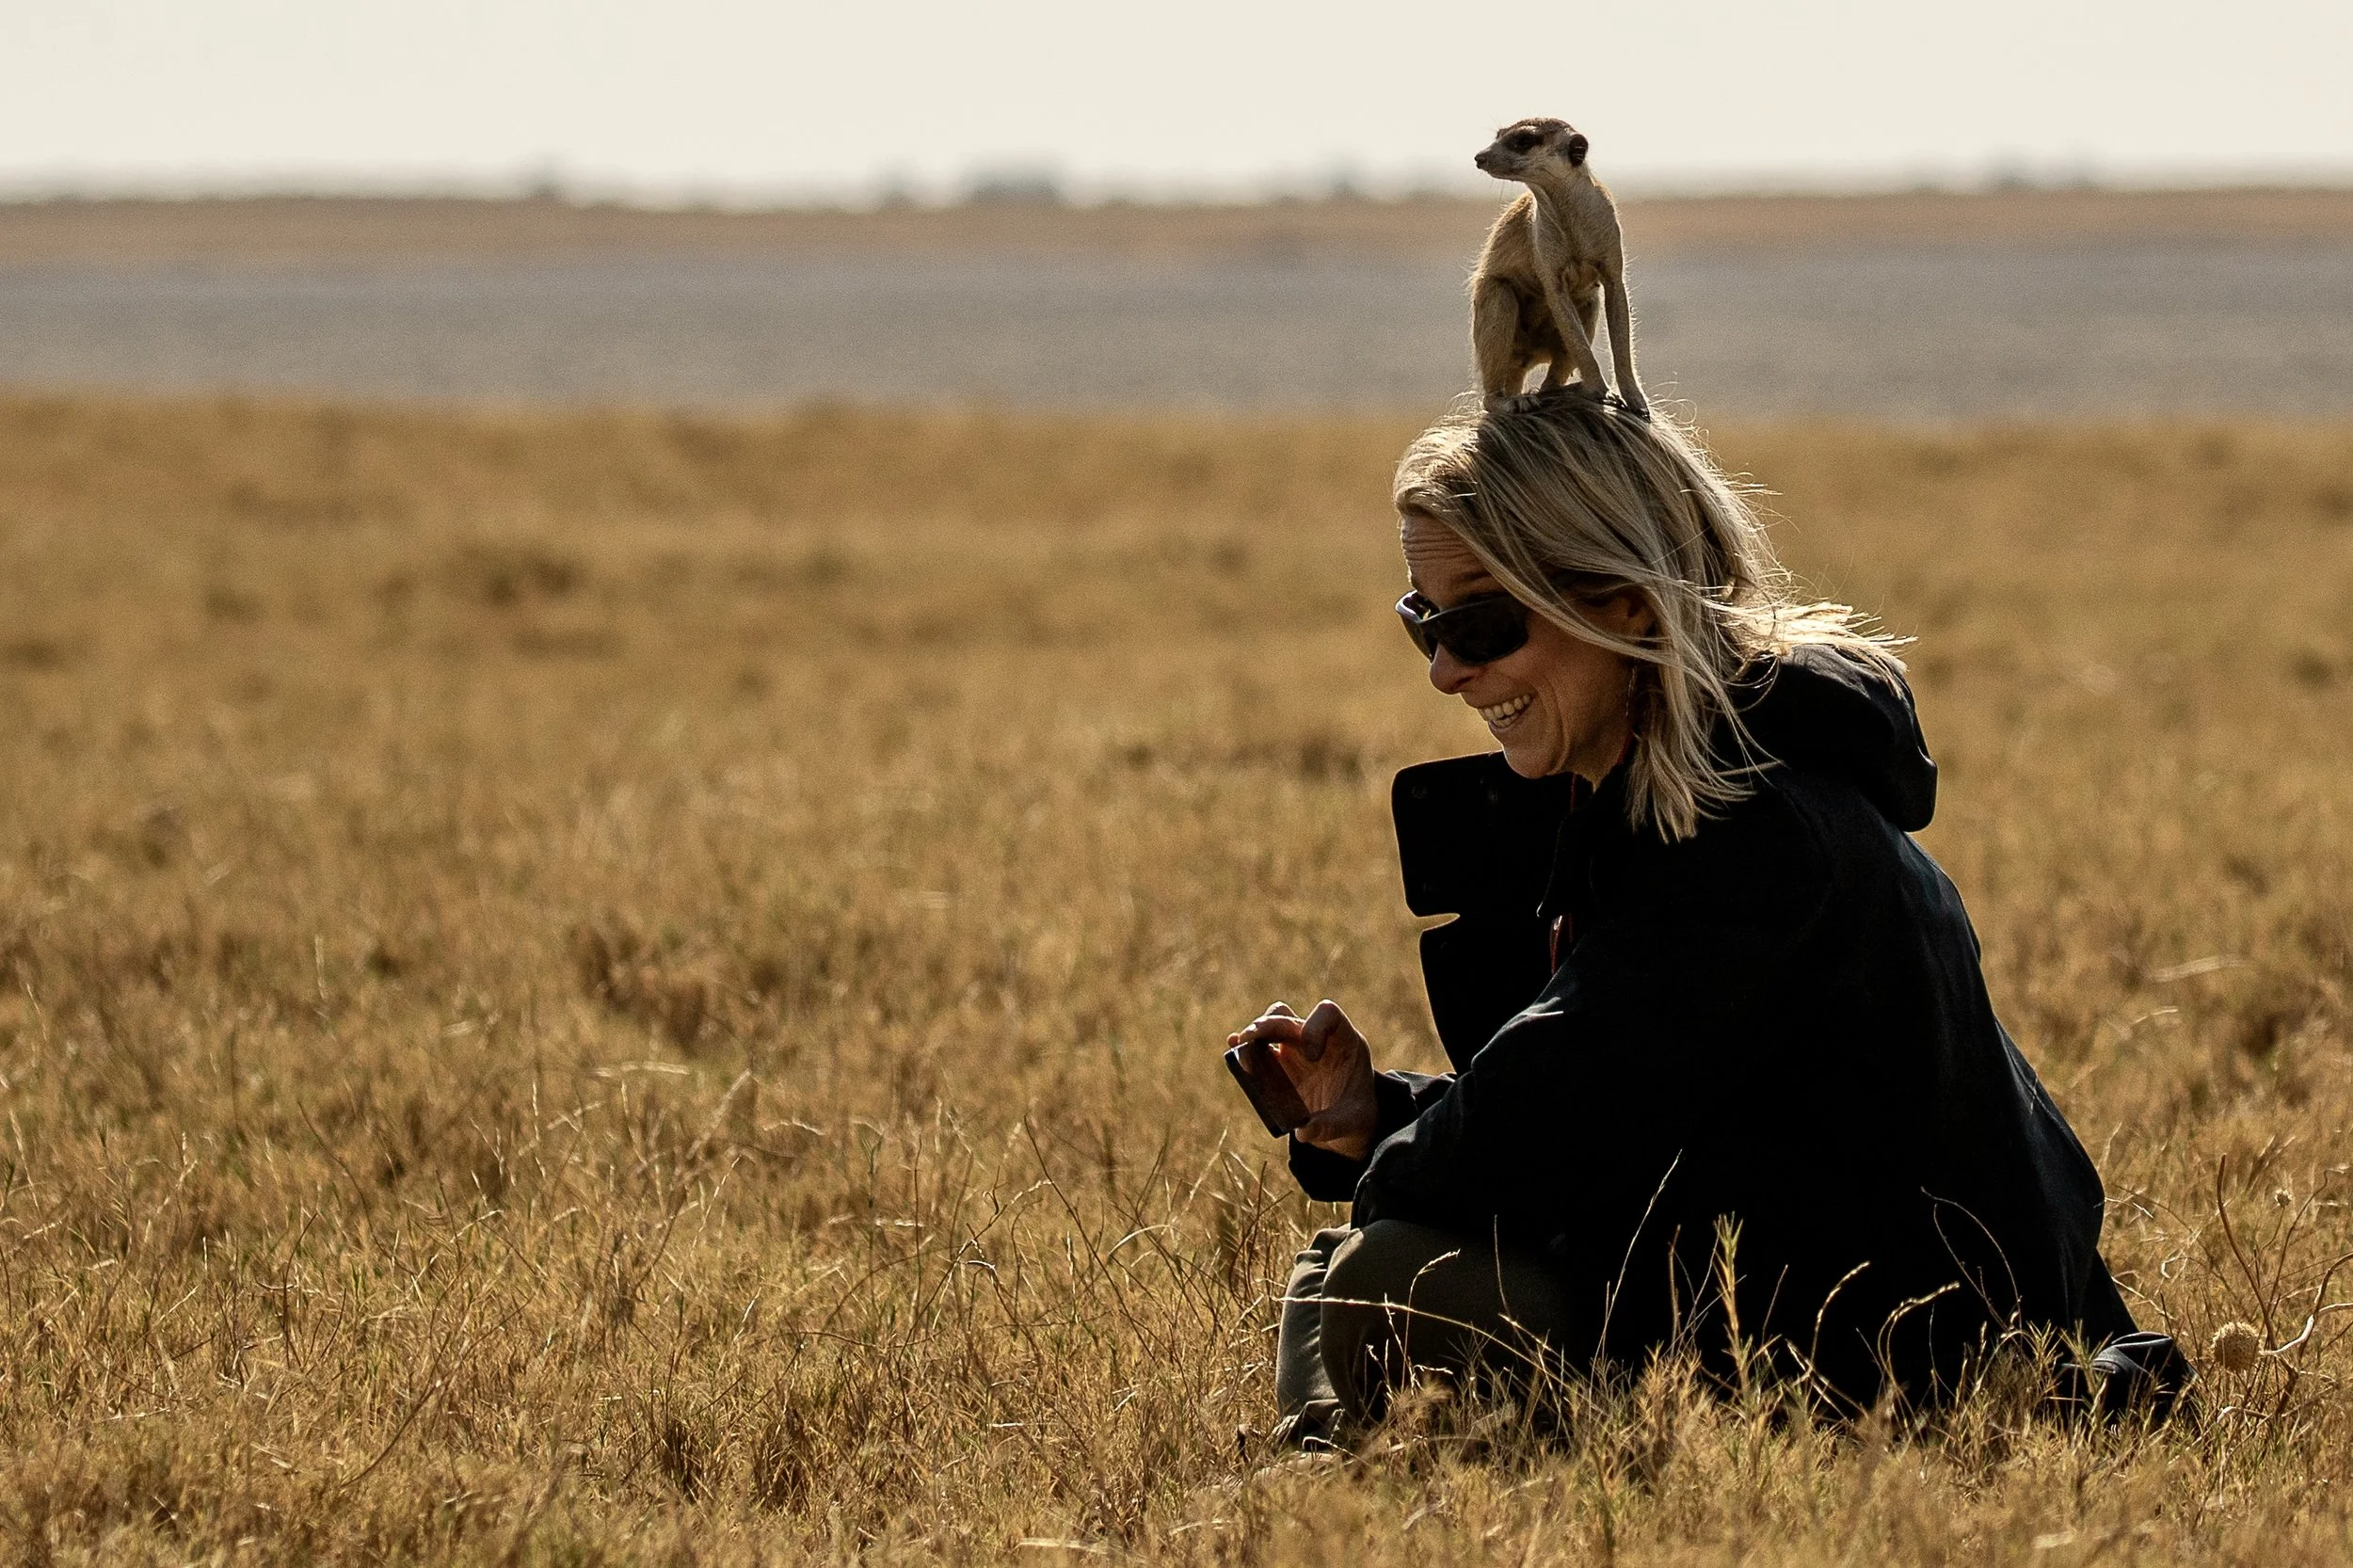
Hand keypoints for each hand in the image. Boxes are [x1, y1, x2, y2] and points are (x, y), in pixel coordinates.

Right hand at [1227, 999, 1378, 1161]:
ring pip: (1271, 1025)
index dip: (1315, 1027)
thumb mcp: (1354, 1123)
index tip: (1313, 1057)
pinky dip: (1244, 1046)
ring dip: (1255, 1033)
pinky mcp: (1278, 1063)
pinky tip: (1232, 1047)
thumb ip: (1332, 1126)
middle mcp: (1317, 1039)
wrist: (1346, 1124)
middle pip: (1290, 1017)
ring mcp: (1295, 1049)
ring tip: (1240, 1045)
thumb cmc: (1356, 1116)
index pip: (1328, 1015)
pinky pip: (1258, 1047)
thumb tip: (1304, 1132)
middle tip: (1254, 1038)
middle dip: (1271, 1025)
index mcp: (1344, 1042)